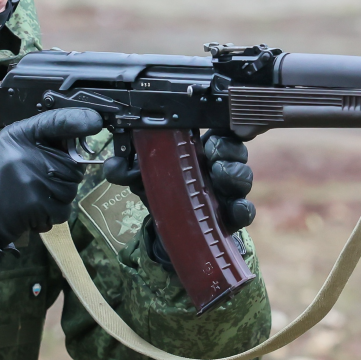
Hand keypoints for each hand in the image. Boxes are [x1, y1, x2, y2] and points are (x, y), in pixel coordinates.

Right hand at [0, 108, 102, 258]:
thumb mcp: (13, 143)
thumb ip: (44, 136)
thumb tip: (81, 131)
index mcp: (20, 135)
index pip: (57, 121)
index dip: (79, 119)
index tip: (96, 121)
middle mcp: (27, 155)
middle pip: (73, 164)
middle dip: (65, 174)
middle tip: (40, 178)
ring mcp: (34, 180)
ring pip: (71, 188)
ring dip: (59, 195)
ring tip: (34, 193)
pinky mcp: (38, 205)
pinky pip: (64, 209)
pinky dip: (54, 212)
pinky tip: (35, 207)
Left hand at [103, 131, 256, 232]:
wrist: (167, 230)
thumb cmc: (160, 194)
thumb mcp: (142, 177)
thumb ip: (126, 168)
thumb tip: (113, 165)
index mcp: (200, 151)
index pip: (221, 131)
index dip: (224, 128)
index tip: (213, 132)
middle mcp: (218, 168)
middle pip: (237, 151)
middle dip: (228, 149)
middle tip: (213, 154)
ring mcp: (228, 192)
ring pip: (244, 177)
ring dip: (234, 174)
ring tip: (218, 174)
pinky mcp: (232, 218)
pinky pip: (246, 211)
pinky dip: (243, 208)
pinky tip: (234, 208)